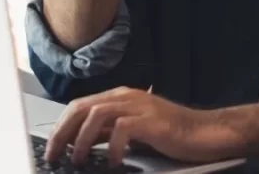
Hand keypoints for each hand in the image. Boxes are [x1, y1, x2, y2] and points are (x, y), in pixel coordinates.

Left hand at [44, 87, 240, 167]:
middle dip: (63, 131)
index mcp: (120, 98)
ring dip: (82, 138)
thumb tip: (80, 144)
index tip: (50, 147)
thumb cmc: (172, 135)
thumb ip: (109, 133)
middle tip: (53, 155)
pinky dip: (112, 145)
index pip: (80, 106)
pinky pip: (123, 128)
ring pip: (97, 114)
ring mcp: (139, 106)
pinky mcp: (152, 120)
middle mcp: (126, 97)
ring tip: (77, 159)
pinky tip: (112, 161)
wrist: (208, 132)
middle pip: (83, 107)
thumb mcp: (134, 133)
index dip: (61, 126)